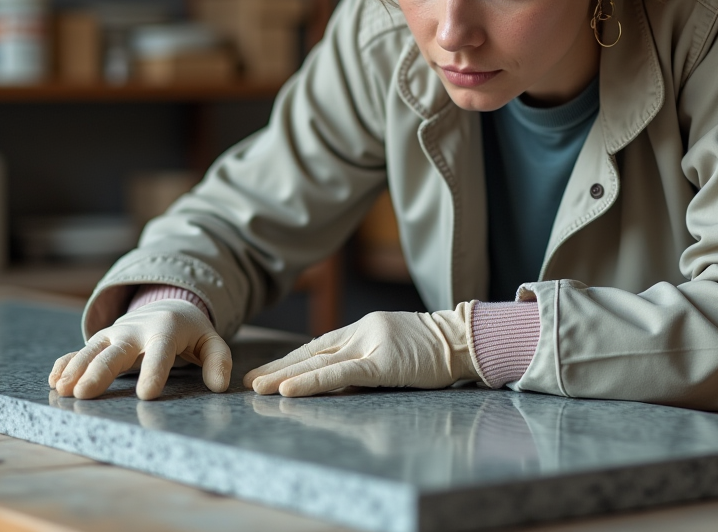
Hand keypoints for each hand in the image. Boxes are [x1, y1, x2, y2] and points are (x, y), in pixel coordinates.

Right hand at [48, 299, 231, 399]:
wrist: (166, 305)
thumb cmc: (190, 332)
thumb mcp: (210, 341)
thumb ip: (218, 360)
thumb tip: (220, 386)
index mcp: (165, 329)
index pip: (159, 351)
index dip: (153, 372)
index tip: (146, 395)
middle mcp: (135, 330)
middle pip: (115, 351)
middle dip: (99, 371)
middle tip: (84, 393)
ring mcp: (114, 334)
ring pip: (92, 350)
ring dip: (76, 369)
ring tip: (63, 390)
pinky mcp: (101, 340)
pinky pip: (79, 350)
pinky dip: (65, 364)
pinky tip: (54, 381)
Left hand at [244, 303, 477, 396]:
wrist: (466, 340)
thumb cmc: (438, 350)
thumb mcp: (397, 351)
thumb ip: (370, 362)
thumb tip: (343, 381)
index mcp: (365, 328)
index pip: (320, 345)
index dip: (292, 359)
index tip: (268, 372)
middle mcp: (362, 332)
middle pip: (312, 352)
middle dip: (279, 368)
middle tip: (250, 381)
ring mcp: (371, 345)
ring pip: (318, 362)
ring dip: (285, 377)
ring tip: (258, 387)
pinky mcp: (382, 362)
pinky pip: (339, 373)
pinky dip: (310, 382)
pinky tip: (288, 390)